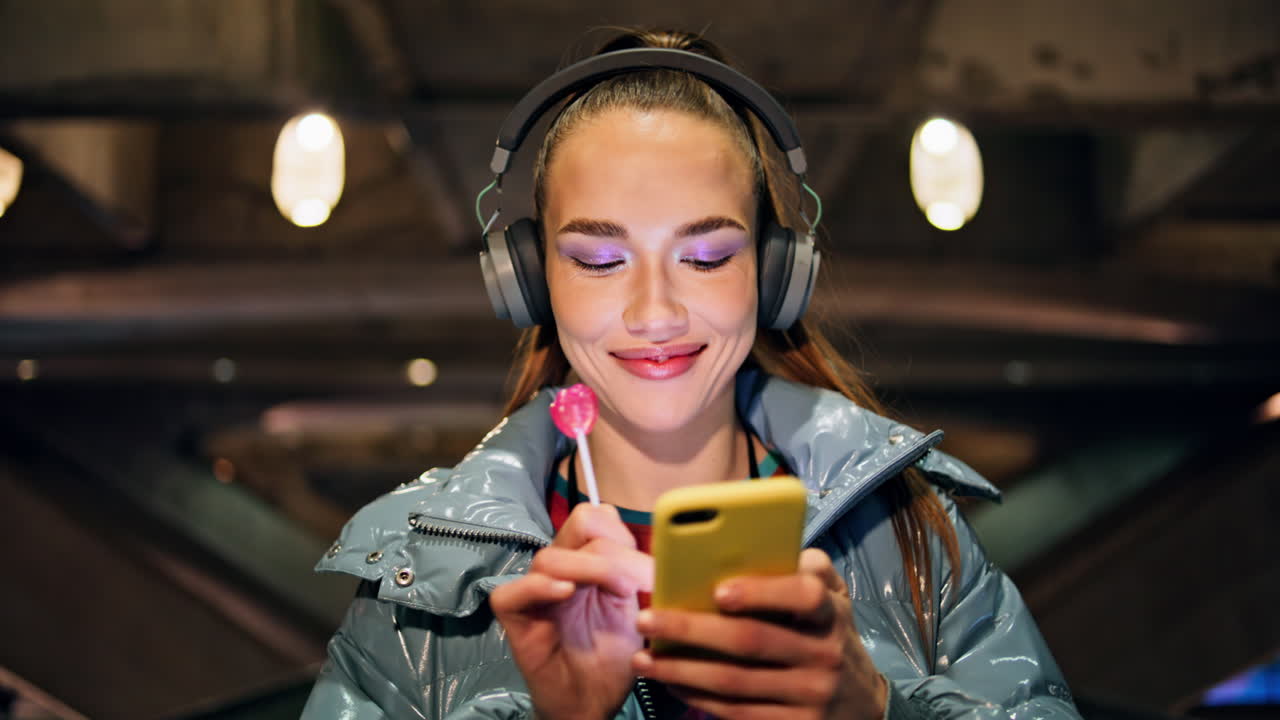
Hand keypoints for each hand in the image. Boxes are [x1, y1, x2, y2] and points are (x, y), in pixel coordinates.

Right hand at [490, 504, 653, 719]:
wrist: (592, 703)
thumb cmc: (614, 658)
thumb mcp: (638, 610)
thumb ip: (641, 575)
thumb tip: (666, 546)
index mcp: (588, 559)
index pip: (600, 518)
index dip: (625, 537)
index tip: (648, 574)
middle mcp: (561, 567)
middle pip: (580, 522)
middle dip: (615, 551)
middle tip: (635, 586)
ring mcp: (535, 589)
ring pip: (552, 556)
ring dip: (592, 569)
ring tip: (618, 594)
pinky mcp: (514, 617)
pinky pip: (513, 591)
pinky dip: (540, 587)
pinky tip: (566, 593)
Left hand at [631, 548, 886, 719]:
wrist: (862, 705)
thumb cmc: (828, 634)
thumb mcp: (833, 596)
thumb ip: (805, 567)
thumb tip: (754, 545)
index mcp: (831, 613)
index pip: (805, 596)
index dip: (763, 592)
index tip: (719, 590)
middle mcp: (823, 655)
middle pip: (751, 642)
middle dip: (692, 630)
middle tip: (647, 620)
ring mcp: (808, 696)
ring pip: (734, 682)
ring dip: (681, 670)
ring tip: (643, 658)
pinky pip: (736, 711)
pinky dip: (697, 697)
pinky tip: (671, 683)